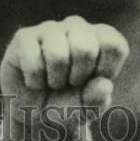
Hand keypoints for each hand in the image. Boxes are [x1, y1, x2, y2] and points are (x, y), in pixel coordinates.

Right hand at [0, 14, 128, 125]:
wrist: (34, 112)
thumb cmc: (67, 105)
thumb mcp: (87, 110)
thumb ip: (99, 100)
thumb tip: (105, 84)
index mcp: (100, 39)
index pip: (115, 45)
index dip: (106, 71)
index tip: (94, 82)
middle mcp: (77, 27)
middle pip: (85, 48)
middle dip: (77, 78)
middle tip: (70, 83)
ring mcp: (50, 29)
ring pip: (58, 56)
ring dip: (55, 81)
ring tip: (52, 82)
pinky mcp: (24, 36)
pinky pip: (33, 62)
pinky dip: (35, 82)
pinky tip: (34, 80)